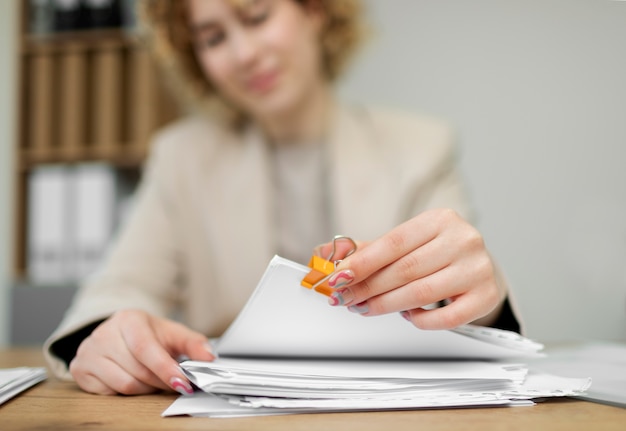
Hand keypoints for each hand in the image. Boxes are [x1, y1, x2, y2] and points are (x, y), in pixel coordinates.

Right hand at [69, 309, 214, 394]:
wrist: (119, 332)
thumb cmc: (149, 334)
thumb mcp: (173, 333)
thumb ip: (194, 344)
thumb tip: (209, 358)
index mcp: (128, 319)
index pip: (145, 348)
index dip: (165, 369)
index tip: (182, 383)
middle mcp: (104, 333)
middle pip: (137, 370)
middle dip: (160, 381)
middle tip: (173, 382)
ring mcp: (88, 351)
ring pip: (124, 384)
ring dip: (145, 388)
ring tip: (153, 380)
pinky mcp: (80, 369)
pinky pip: (108, 392)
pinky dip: (126, 392)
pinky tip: (133, 379)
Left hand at [318, 209, 506, 329]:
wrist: (478, 266)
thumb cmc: (436, 253)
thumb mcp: (406, 243)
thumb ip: (368, 250)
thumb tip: (325, 254)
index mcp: (440, 220)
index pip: (393, 242)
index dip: (362, 263)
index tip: (338, 277)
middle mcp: (463, 240)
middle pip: (404, 270)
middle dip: (368, 288)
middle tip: (345, 298)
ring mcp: (477, 268)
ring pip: (421, 294)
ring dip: (386, 305)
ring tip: (366, 307)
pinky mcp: (485, 296)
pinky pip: (446, 318)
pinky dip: (420, 320)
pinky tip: (407, 315)